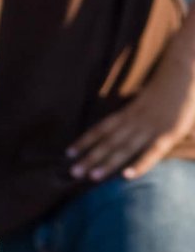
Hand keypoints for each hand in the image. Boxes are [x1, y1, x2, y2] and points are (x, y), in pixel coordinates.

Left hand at [68, 61, 194, 180]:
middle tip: (73, 172)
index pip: (100, 128)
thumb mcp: (143, 101)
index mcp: (127, 112)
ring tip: (91, 177)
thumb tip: (116, 129)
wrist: (184, 75)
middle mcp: (134, 121)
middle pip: (108, 141)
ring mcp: (150, 128)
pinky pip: (151, 152)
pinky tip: (127, 176)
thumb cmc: (165, 91)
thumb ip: (131, 115)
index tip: (68, 153)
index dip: (84, 141)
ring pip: (125, 148)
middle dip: (90, 157)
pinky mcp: (168, 134)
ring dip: (108, 163)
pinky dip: (139, 165)